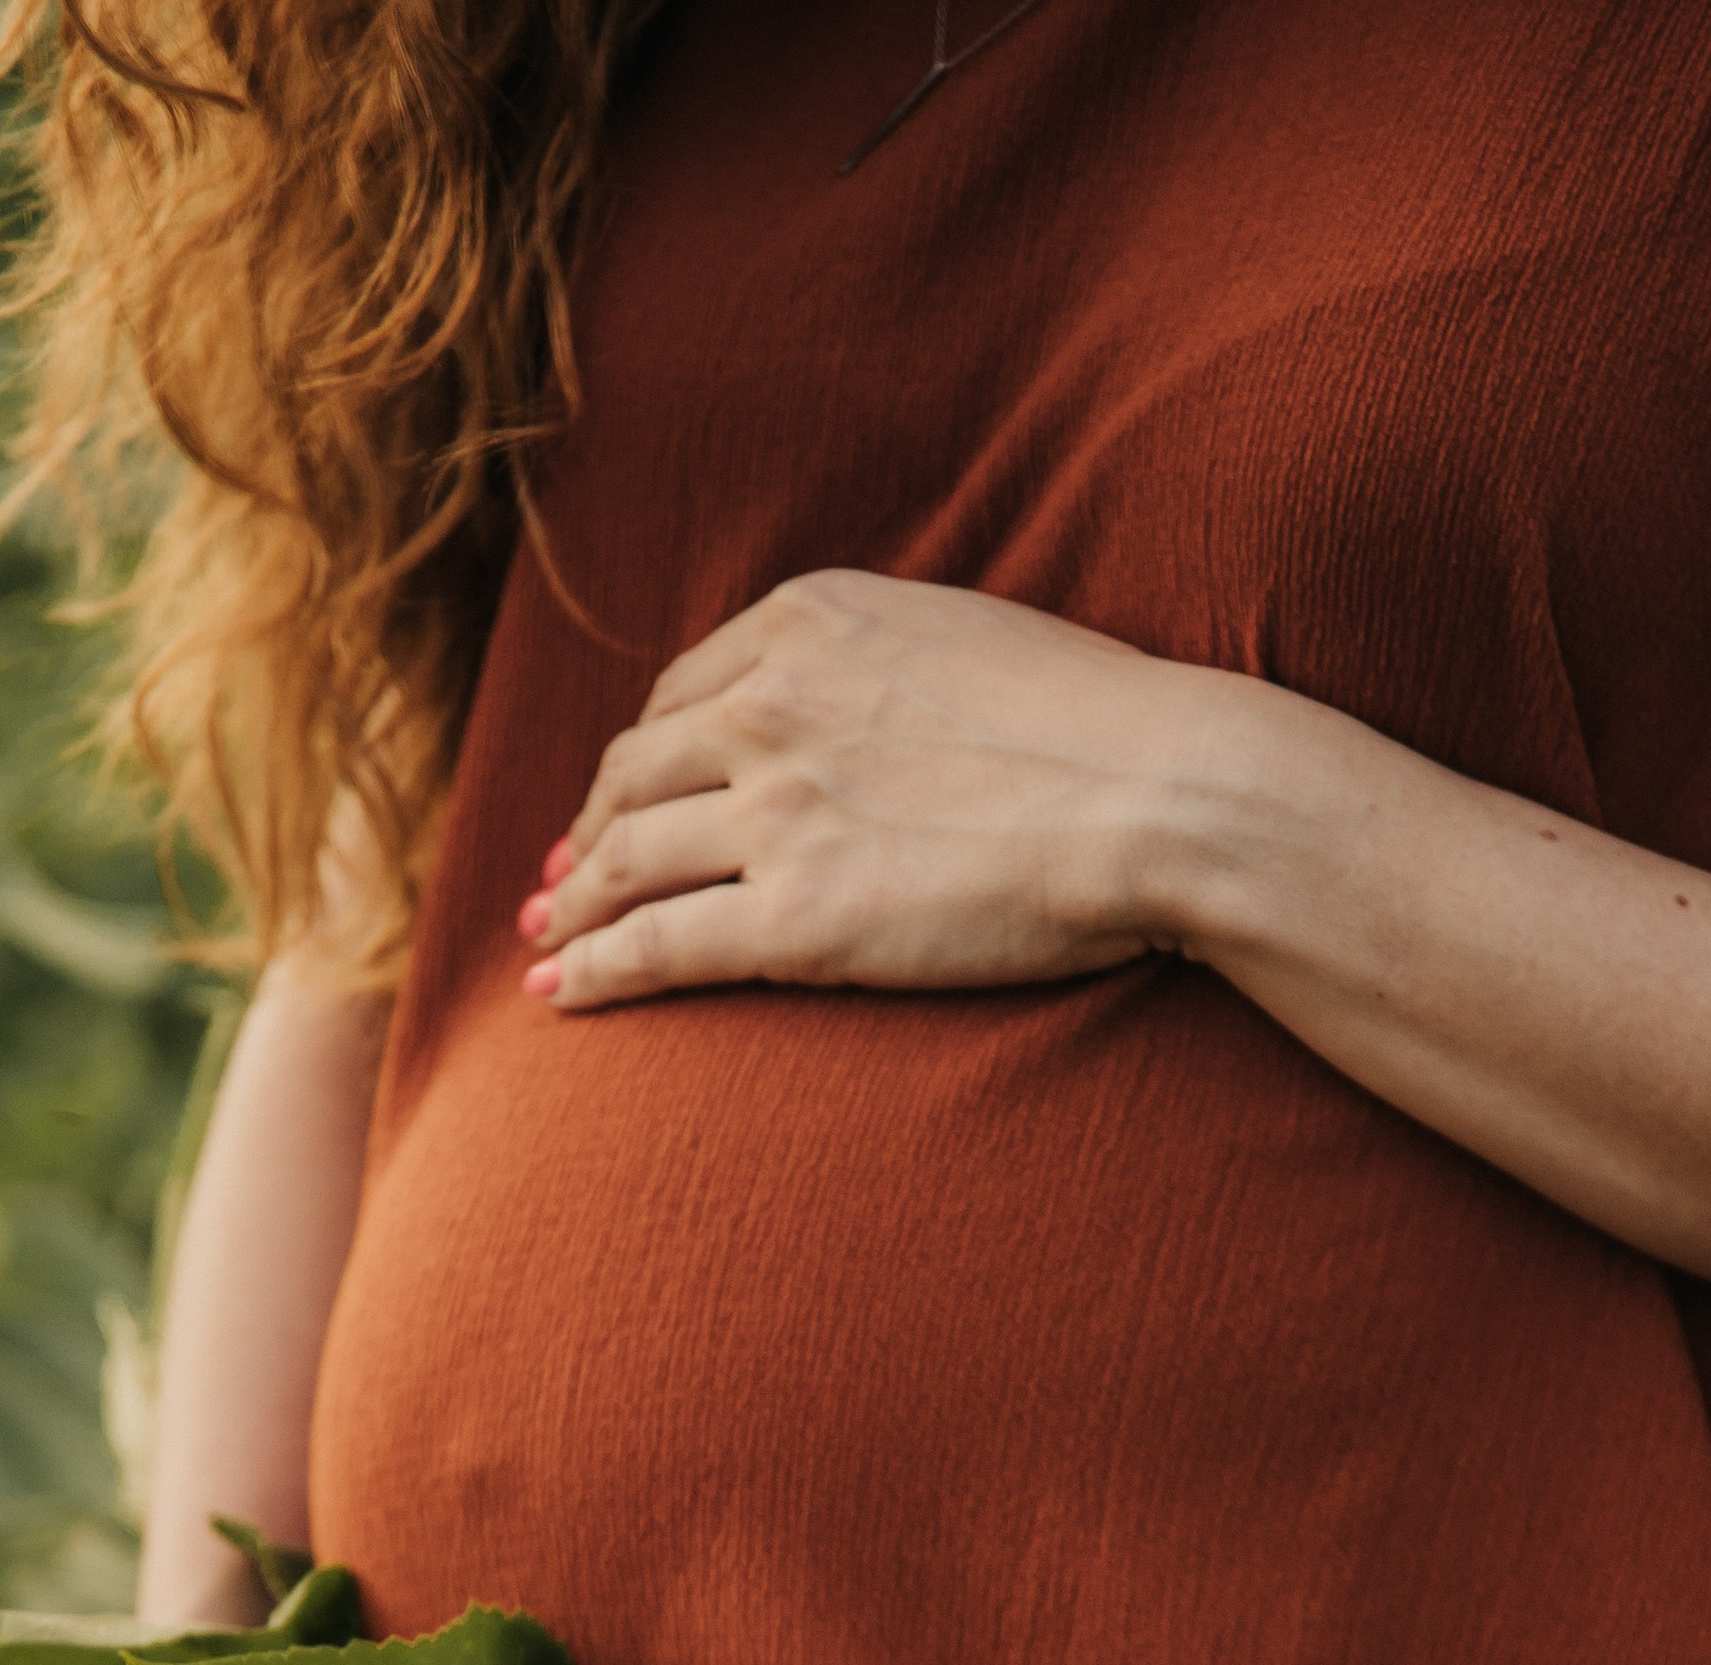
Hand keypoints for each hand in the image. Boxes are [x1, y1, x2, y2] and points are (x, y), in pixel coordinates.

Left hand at [518, 570, 1188, 1007]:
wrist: (1161, 794)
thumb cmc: (1102, 728)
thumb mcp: (963, 641)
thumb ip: (879, 667)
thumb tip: (857, 710)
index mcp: (807, 623)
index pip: (682, 695)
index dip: (637, 759)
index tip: (619, 800)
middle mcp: (770, 704)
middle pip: (634, 775)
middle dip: (586, 833)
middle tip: (559, 878)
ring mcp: (776, 810)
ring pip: (624, 860)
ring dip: (572, 905)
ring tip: (550, 940)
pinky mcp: (795, 915)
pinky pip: (656, 945)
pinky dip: (593, 970)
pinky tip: (562, 994)